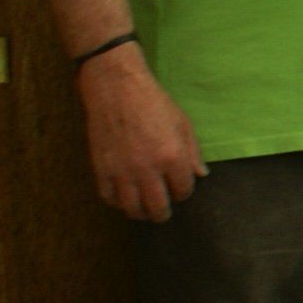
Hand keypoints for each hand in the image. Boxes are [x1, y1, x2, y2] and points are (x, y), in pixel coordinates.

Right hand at [80, 50, 204, 221]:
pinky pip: (109, 198)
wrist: (117, 90)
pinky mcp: (101, 170)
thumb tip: (200, 175)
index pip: (183, 190)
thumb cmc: (154, 103)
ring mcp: (122, 172)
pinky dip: (118, 202)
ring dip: (141, 213)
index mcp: (172, 157)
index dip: (184, 192)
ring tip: (145, 210)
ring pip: (132, 209)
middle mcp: (147, 170)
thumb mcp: (182, 123)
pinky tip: (124, 198)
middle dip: (164, 212)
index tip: (181, 190)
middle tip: (164, 212)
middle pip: (158, 207)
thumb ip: (193, 152)